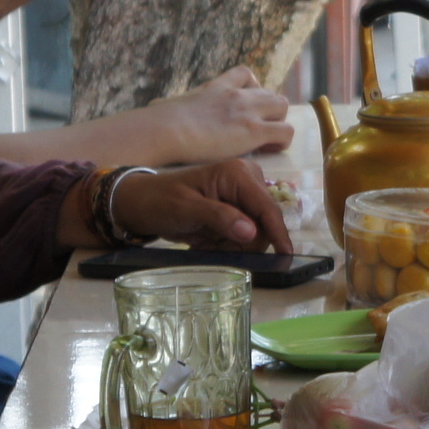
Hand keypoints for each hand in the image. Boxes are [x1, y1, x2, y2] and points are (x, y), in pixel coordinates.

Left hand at [111, 159, 294, 253]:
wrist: (142, 203)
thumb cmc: (160, 201)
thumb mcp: (186, 210)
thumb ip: (220, 218)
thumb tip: (252, 232)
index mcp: (237, 173)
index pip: (267, 207)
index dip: (278, 233)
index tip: (286, 255)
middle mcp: (247, 180)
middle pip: (264, 222)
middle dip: (242, 241)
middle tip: (210, 243)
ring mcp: (244, 195)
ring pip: (256, 232)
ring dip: (233, 244)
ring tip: (205, 239)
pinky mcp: (239, 208)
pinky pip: (246, 235)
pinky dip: (228, 243)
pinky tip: (208, 238)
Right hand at [145, 68, 295, 160]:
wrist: (167, 130)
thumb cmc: (158, 121)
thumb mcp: (165, 105)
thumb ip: (166, 106)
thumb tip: (153, 108)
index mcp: (216, 87)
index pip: (244, 75)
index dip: (252, 91)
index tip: (244, 110)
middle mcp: (236, 94)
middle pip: (269, 93)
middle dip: (268, 111)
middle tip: (256, 132)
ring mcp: (248, 111)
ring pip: (282, 106)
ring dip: (278, 123)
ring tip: (265, 143)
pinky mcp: (254, 130)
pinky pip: (286, 131)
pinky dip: (283, 141)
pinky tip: (269, 151)